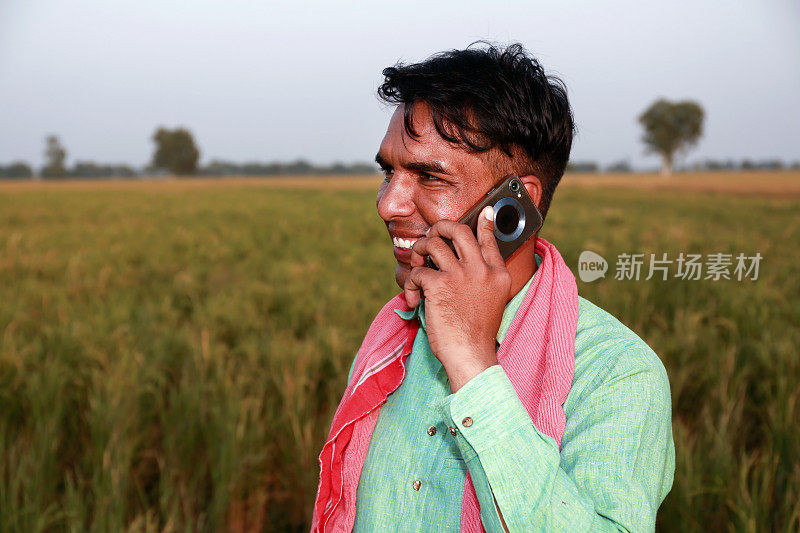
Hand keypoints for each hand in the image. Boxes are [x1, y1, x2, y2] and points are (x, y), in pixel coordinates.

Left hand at [405, 206, 512, 391]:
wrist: (470, 355)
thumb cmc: (476, 333)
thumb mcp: (492, 301)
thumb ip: (484, 280)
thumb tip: (464, 264)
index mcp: (498, 274)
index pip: (489, 239)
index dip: (484, 223)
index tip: (484, 212)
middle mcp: (481, 270)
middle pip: (458, 230)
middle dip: (439, 228)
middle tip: (430, 237)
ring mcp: (461, 275)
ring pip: (432, 243)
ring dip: (418, 252)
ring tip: (416, 266)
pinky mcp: (439, 285)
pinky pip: (417, 272)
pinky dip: (410, 284)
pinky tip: (413, 298)